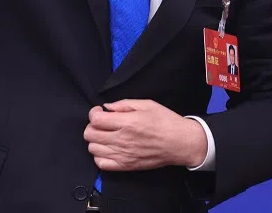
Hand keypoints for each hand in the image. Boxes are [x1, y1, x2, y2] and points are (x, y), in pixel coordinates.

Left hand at [83, 100, 207, 171]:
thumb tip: (107, 107)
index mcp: (127, 123)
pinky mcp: (127, 166)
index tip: (100, 111)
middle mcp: (122, 140)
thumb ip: (123, 104)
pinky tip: (108, 149)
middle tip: (103, 123)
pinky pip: (102, 164)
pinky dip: (100, 156)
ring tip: (106, 135)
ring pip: (93, 149)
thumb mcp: (146, 104)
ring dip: (96, 140)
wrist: (181, 143)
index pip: (95, 119)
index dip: (94, 113)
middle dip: (93, 126)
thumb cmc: (166, 121)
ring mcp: (123, 155)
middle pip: (90, 134)